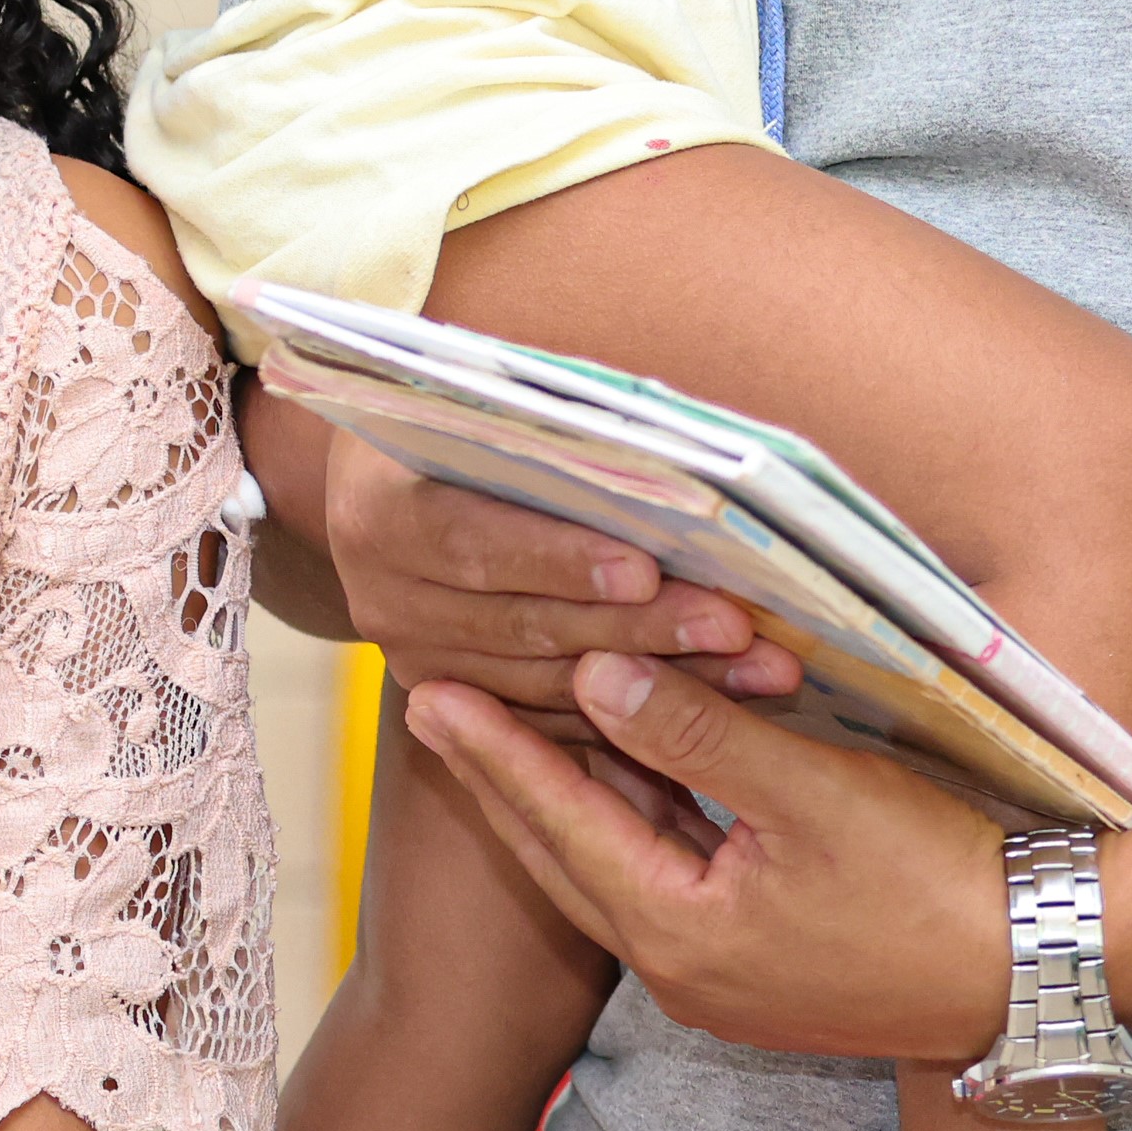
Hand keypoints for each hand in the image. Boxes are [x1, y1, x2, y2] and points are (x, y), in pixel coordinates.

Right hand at [314, 422, 801, 714]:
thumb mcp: (484, 410)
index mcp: (377, 514)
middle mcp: (385, 599)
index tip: (646, 568)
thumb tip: (668, 452)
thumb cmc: (462, 427)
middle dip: (638, 627)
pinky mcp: (456, 698)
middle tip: (734, 627)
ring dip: (660, 681)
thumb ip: (554, 441)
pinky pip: (554, 720)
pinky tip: (718, 705)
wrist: (386, 484)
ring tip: (753, 668)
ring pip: (548, 684)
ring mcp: (418, 659)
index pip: (472, 542)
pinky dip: (638, 716)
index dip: (559, 558)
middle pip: (523, 623)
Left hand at [405, 653, 1011, 1064]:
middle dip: (503, 774)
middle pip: (565, 852)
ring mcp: (721, 975)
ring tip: (507, 721)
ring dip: (568, 793)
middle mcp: (681, 969)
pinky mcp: (759, 966)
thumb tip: (595, 675)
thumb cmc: (936, 880)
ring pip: (614, 864)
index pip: (559, 821)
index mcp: (678, 934)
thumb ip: (696, 734)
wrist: (1041, 977)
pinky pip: (665, 877)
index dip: (494, 750)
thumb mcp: (811, 792)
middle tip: (436, 701)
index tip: (429, 691)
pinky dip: (634, 818)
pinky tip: (618, 763)